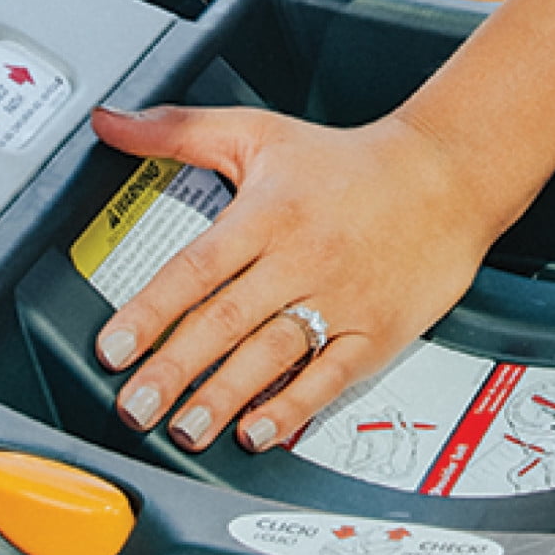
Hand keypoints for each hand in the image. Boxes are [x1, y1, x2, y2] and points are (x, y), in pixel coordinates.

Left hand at [85, 101, 504, 453]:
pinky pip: (330, 378)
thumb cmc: (347, 161)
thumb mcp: (258, 132)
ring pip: (273, 355)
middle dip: (175, 369)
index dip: (151, 312)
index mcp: (266, 215)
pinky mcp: (376, 333)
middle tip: (135, 406)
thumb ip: (177, 131)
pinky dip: (294, 409)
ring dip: (225, 397)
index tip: (114, 348)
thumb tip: (108, 122)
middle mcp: (300, 259)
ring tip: (186, 429)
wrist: (446, 174)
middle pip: (226, 321)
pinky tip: (258, 432)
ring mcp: (340, 300)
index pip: (196, 270)